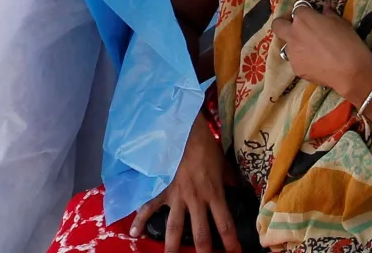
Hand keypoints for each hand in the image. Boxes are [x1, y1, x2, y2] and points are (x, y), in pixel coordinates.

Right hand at [130, 116, 240, 252]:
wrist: (184, 130)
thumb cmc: (205, 146)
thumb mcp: (222, 163)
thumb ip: (228, 179)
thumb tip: (237, 187)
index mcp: (214, 193)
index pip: (225, 224)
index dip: (231, 242)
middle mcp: (196, 200)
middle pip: (201, 234)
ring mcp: (176, 196)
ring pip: (174, 228)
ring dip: (172, 247)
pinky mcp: (160, 189)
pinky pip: (148, 207)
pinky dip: (140, 221)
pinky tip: (133, 234)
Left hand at [273, 2, 371, 97]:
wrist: (350, 71)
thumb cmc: (347, 42)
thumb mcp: (341, 23)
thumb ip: (329, 14)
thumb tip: (326, 8)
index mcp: (303, 18)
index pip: (297, 9)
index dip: (305, 12)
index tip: (312, 17)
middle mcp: (293, 33)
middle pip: (278, 25)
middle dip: (284, 24)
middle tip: (296, 28)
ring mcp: (292, 52)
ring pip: (287, 45)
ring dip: (295, 44)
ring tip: (312, 51)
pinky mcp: (295, 68)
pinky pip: (296, 60)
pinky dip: (303, 60)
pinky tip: (317, 63)